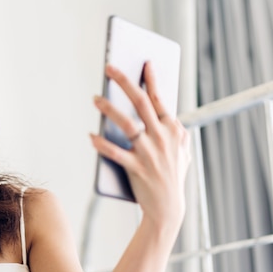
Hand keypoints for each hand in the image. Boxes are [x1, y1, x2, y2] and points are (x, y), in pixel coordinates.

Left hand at [90, 62, 190, 234]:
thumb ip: (174, 130)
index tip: (144, 63)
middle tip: (110, 67)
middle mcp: (162, 138)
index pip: (160, 99)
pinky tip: (90, 136)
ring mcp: (150, 153)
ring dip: (108, 108)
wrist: (168, 208)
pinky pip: (115, 153)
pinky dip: (101, 144)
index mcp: (174, 130)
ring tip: (95, 98)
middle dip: (124, 82)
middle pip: (140, 103)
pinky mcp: (137, 168)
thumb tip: (158, 107)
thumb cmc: (172, 175)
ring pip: (126, 124)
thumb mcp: (181, 151)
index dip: (151, 79)